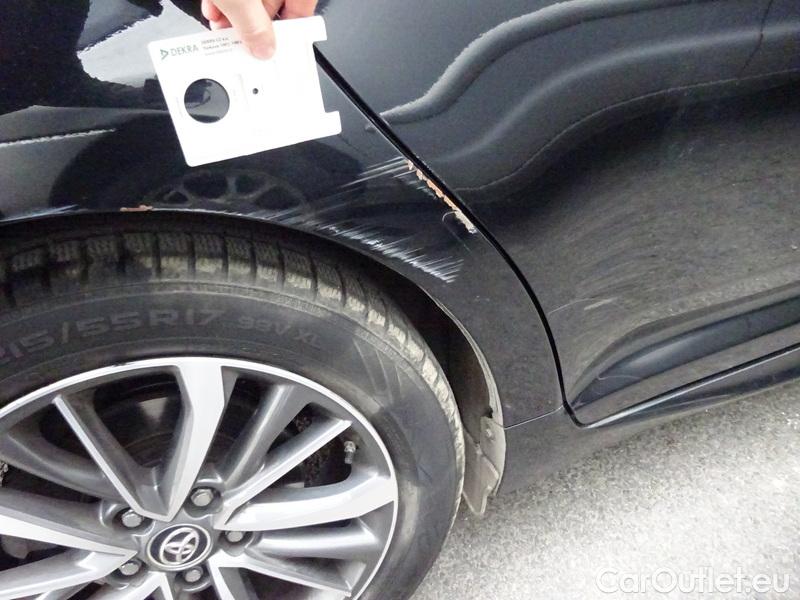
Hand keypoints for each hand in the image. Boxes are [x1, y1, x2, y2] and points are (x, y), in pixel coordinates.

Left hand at [201, 0, 316, 58]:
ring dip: (235, 18)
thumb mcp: (241, 0)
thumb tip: (264, 48)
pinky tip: (213, 10)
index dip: (291, 36)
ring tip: (222, 29)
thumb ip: (253, 26)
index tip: (280, 54)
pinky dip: (224, 2)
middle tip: (245, 46)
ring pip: (253, 1)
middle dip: (255, 29)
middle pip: (275, 8)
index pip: (302, 13)